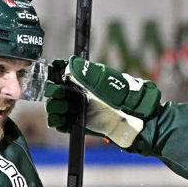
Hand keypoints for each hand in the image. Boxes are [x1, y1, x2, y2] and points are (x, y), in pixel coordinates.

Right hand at [43, 57, 161, 147]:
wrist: (136, 118)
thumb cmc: (125, 95)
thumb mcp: (106, 80)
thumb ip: (87, 72)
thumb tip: (69, 62)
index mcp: (83, 79)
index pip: (60, 72)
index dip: (52, 73)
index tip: (51, 74)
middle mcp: (78, 93)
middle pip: (54, 91)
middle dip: (54, 93)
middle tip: (60, 96)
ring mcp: (78, 108)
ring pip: (55, 108)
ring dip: (55, 109)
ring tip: (64, 110)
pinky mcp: (79, 124)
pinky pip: (62, 124)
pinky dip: (58, 122)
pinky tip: (61, 121)